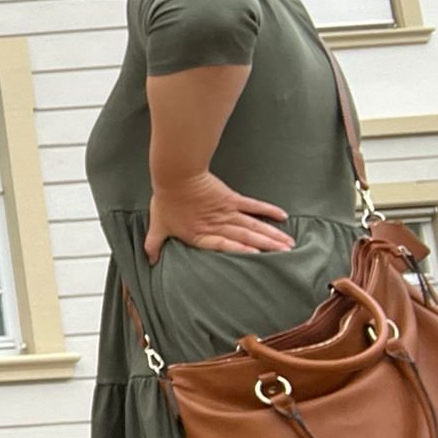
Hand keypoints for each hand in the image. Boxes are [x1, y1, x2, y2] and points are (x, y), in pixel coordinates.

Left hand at [144, 172, 292, 263]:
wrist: (174, 176)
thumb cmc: (165, 202)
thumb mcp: (158, 226)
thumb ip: (154, 245)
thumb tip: (149, 261)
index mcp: (201, 235)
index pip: (224, 246)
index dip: (241, 251)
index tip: (258, 257)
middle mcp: (217, 225)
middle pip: (245, 237)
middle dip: (266, 246)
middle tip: (285, 254)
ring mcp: (226, 211)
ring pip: (252, 224)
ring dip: (271, 233)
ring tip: (287, 242)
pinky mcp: (231, 198)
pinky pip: (252, 205)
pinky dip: (267, 210)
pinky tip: (282, 216)